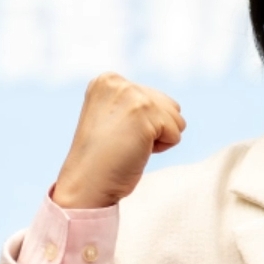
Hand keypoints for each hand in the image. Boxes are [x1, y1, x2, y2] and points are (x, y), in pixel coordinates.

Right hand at [52, 74, 185, 208]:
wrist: (86, 183)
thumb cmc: (103, 158)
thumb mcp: (115, 118)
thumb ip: (136, 104)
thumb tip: (175, 107)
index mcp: (107, 81)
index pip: (154, 97)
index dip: (143, 124)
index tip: (117, 135)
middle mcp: (118, 82)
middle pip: (169, 105)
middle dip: (155, 129)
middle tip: (125, 142)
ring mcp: (131, 95)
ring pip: (176, 118)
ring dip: (159, 138)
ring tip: (130, 146)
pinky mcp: (144, 112)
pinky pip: (175, 133)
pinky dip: (161, 148)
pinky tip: (136, 151)